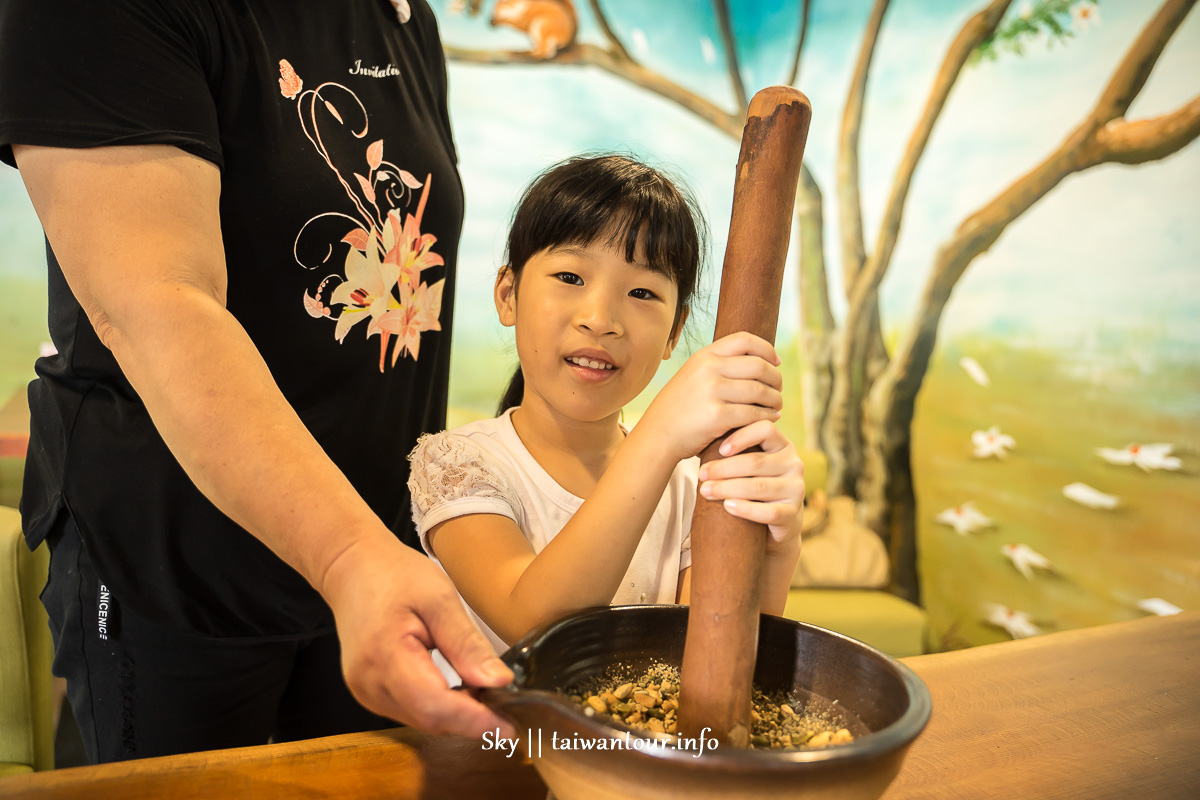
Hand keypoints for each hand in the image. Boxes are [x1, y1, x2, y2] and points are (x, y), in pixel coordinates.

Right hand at [320, 533, 516, 737]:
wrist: (354, 569)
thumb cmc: (395, 575)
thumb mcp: (440, 598)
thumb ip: (466, 643)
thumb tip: (498, 681)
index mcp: (385, 656)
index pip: (434, 706)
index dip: (473, 720)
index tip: (507, 728)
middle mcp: (369, 683)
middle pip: (428, 719)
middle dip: (470, 720)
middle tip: (507, 710)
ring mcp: (366, 691)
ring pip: (420, 720)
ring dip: (455, 715)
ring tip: (486, 696)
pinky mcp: (369, 692)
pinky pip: (410, 711)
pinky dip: (439, 707)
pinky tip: (459, 690)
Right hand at [639, 332, 783, 461]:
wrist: (658, 434)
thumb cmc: (681, 407)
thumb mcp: (694, 375)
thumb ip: (718, 365)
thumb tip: (757, 358)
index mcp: (704, 356)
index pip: (745, 340)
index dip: (767, 349)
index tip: (776, 363)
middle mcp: (708, 369)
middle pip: (759, 366)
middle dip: (776, 378)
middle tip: (778, 389)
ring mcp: (712, 392)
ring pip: (760, 391)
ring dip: (775, 400)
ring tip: (776, 406)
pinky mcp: (717, 416)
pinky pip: (754, 413)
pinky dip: (767, 416)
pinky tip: (770, 419)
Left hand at [697, 419, 804, 549]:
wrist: (778, 522)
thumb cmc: (756, 485)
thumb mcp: (751, 465)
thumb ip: (738, 450)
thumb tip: (702, 436)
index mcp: (783, 446)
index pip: (766, 430)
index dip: (742, 436)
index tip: (720, 449)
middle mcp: (794, 464)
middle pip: (756, 462)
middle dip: (724, 468)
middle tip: (701, 474)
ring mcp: (796, 490)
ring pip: (759, 487)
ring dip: (728, 488)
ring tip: (705, 491)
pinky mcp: (792, 514)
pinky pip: (768, 511)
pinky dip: (745, 509)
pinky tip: (727, 506)